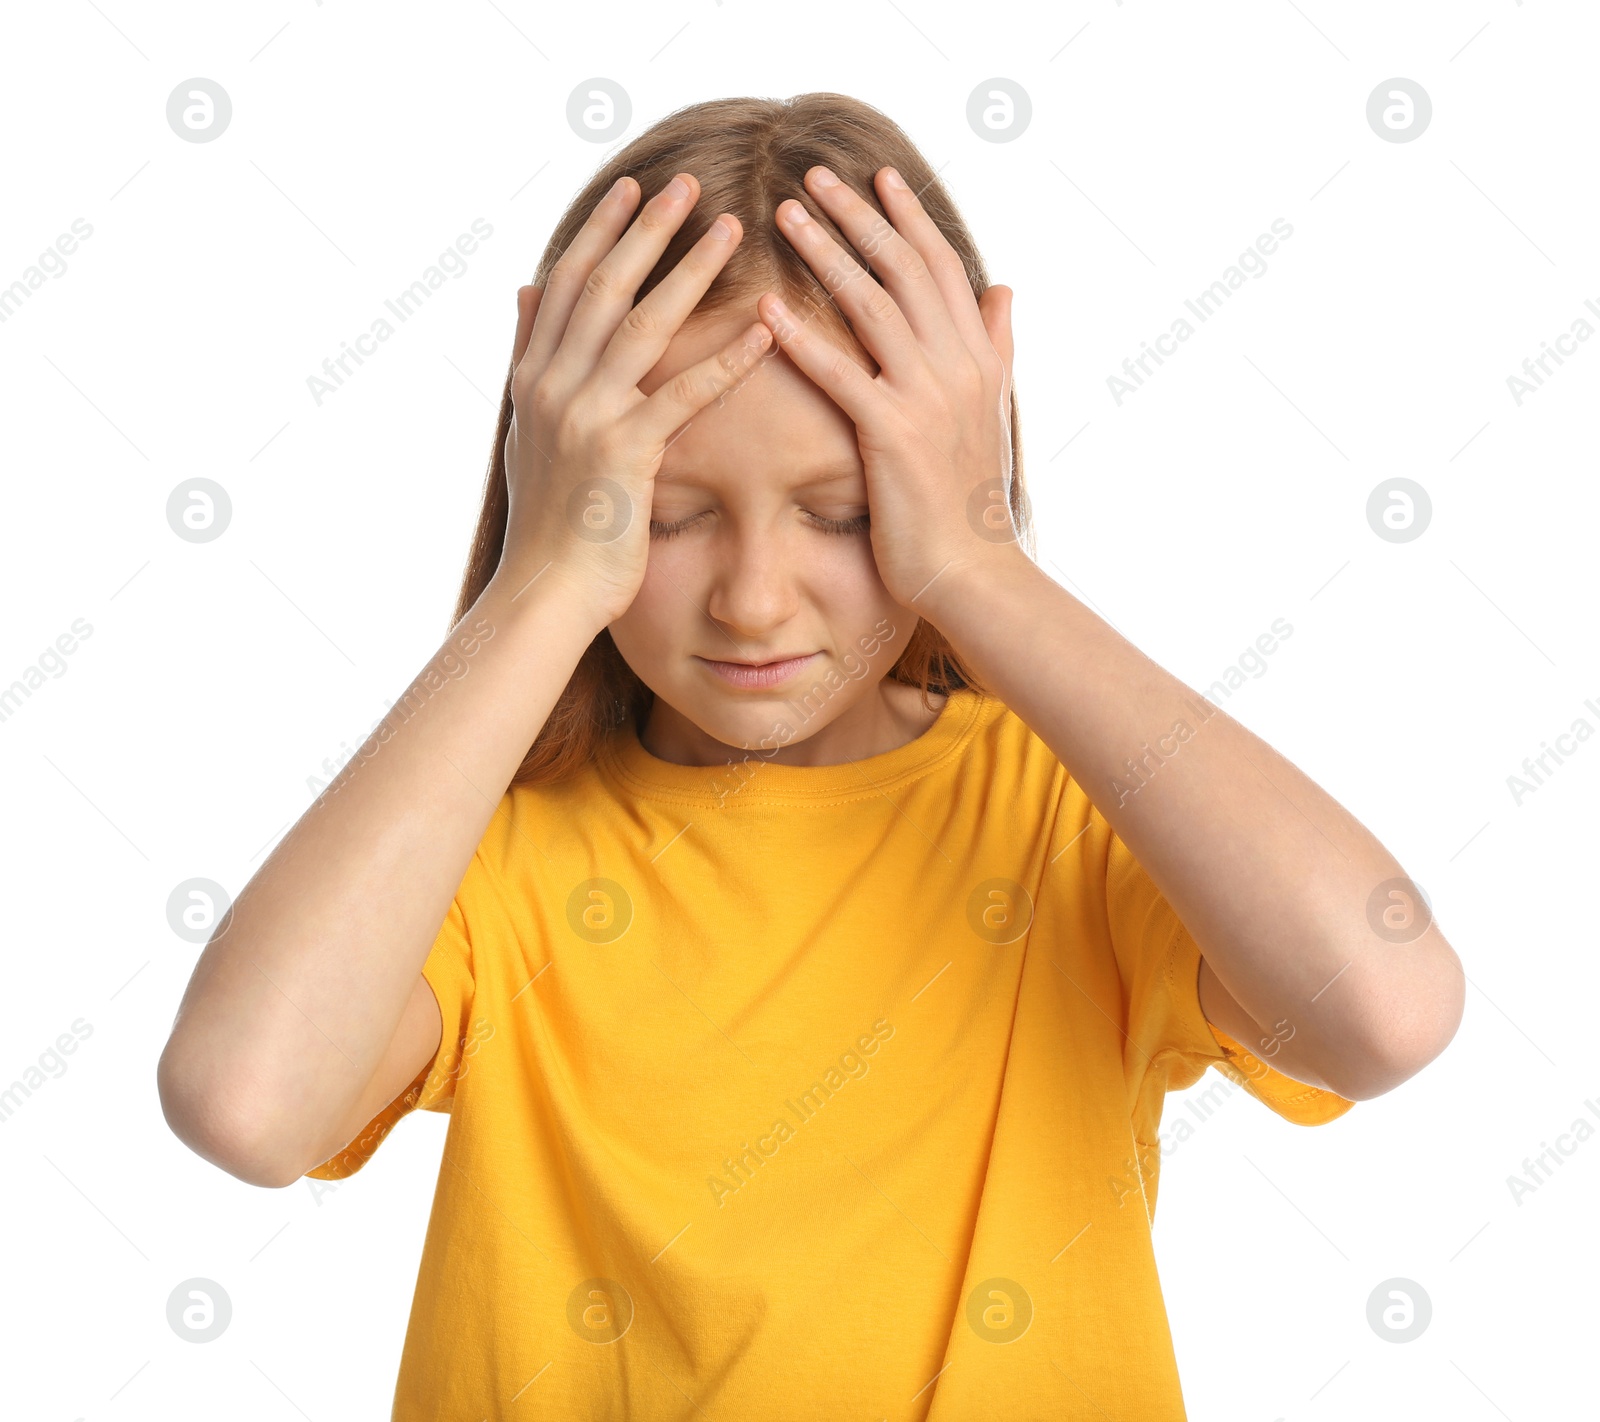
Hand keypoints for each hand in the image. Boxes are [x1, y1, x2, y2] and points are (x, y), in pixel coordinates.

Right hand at [494, 172, 772, 629]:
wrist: (543, 594)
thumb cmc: (548, 526)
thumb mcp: (526, 432)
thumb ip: (529, 358)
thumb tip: (525, 289)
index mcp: (533, 379)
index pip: (569, 285)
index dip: (602, 231)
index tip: (633, 188)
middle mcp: (553, 386)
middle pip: (604, 288)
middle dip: (646, 231)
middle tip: (689, 183)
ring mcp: (586, 416)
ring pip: (642, 324)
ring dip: (689, 271)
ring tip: (732, 229)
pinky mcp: (624, 452)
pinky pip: (683, 393)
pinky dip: (726, 358)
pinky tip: (765, 328)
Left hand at [756, 164, 1021, 619]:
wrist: (973, 572)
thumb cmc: (970, 502)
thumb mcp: (993, 412)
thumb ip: (997, 346)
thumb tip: (1004, 289)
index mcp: (979, 358)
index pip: (940, 267)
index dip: (908, 217)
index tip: (876, 176)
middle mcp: (958, 366)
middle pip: (904, 268)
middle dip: (859, 215)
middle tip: (814, 174)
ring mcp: (928, 397)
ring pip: (872, 304)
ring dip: (826, 253)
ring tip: (784, 216)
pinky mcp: (893, 434)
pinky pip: (842, 372)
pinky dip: (803, 337)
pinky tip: (765, 308)